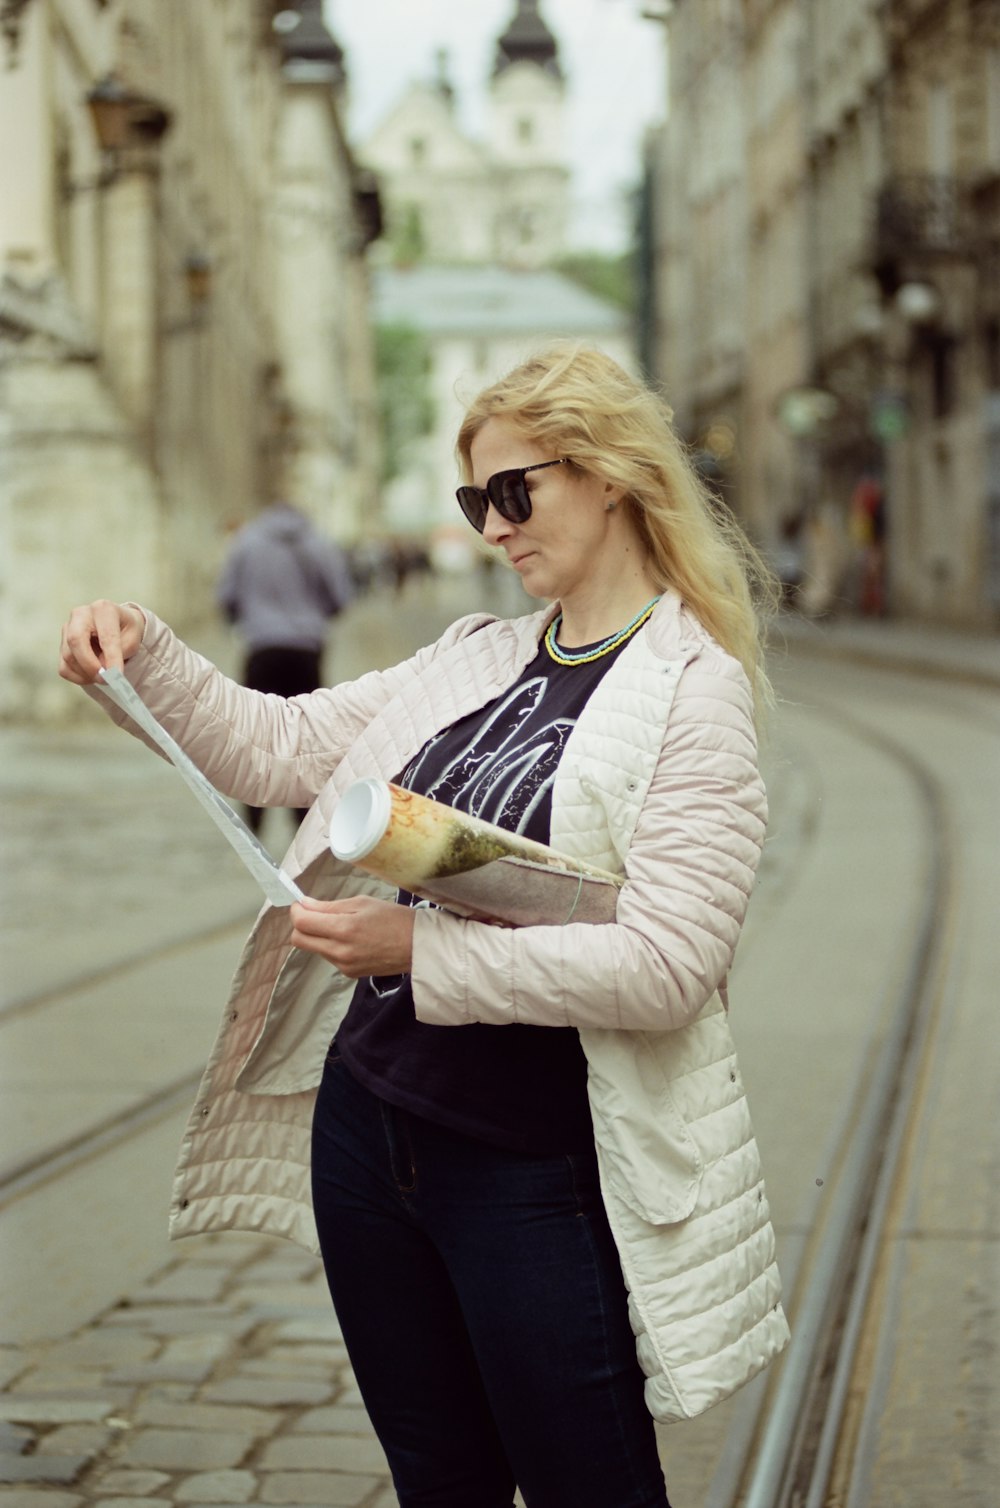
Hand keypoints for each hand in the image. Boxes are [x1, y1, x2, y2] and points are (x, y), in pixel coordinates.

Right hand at [59, 600, 145, 684]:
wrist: (117, 624)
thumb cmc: (126, 631)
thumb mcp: (132, 639)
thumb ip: (119, 653)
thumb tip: (103, 670)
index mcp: (103, 609)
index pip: (105, 636)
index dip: (111, 657)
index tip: (117, 675)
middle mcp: (81, 614)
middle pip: (76, 640)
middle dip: (90, 665)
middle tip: (104, 679)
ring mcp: (67, 628)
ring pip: (69, 656)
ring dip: (86, 673)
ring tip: (103, 677)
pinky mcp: (61, 643)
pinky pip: (64, 667)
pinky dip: (78, 677)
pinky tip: (91, 676)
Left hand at [289, 896, 415, 977]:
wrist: (418, 946)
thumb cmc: (394, 919)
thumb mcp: (362, 903)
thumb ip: (329, 906)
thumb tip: (305, 905)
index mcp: (343, 929)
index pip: (301, 923)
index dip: (296, 910)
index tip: (301, 903)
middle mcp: (340, 951)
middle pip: (299, 940)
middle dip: (301, 925)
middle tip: (313, 913)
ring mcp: (343, 965)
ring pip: (313, 948)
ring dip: (317, 935)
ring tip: (339, 924)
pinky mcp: (349, 973)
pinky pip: (328, 956)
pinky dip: (331, 945)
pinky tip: (350, 938)